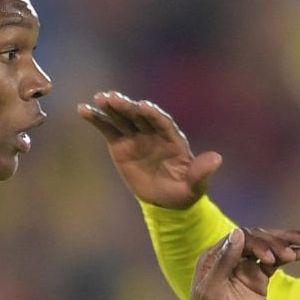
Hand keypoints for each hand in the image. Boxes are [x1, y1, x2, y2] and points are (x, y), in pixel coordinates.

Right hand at [79, 91, 217, 208]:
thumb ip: (201, 172)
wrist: (165, 202)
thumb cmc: (184, 192)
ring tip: (98, 99)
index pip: (163, 122)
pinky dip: (96, 119)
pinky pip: (108, 128)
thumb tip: (217, 159)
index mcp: (173, 139)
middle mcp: (154, 133)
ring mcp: (136, 136)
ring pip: (122, 118)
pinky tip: (83, 109)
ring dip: (110, 108)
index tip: (143, 106)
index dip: (154, 114)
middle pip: (140, 116)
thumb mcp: (195, 186)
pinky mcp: (120, 144)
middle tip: (113, 98)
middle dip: (128, 107)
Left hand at [176, 227, 299, 299]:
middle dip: (278, 240)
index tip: (271, 258)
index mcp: (214, 258)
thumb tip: (238, 232)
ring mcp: (245, 269)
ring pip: (268, 249)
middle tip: (297, 246)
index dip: (258, 243)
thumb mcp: (212, 293)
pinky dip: (288, 257)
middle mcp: (230, 259)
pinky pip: (275, 263)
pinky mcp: (258, 281)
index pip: (241, 239)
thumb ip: (224, 262)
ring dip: (286, 244)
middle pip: (258, 240)